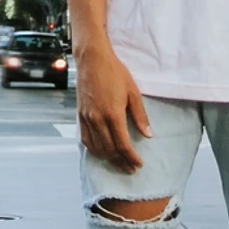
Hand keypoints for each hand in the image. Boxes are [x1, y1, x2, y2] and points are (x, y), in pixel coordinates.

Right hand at [75, 47, 151, 173]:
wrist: (92, 60)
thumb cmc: (115, 73)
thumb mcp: (133, 92)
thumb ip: (140, 116)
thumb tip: (148, 135)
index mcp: (113, 114)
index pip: (122, 145)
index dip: (131, 157)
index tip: (139, 164)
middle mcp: (98, 119)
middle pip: (110, 150)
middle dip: (121, 162)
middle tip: (131, 168)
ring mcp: (87, 118)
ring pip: (96, 148)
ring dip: (108, 159)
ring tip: (119, 164)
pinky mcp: (80, 116)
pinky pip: (86, 139)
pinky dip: (94, 150)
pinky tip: (102, 153)